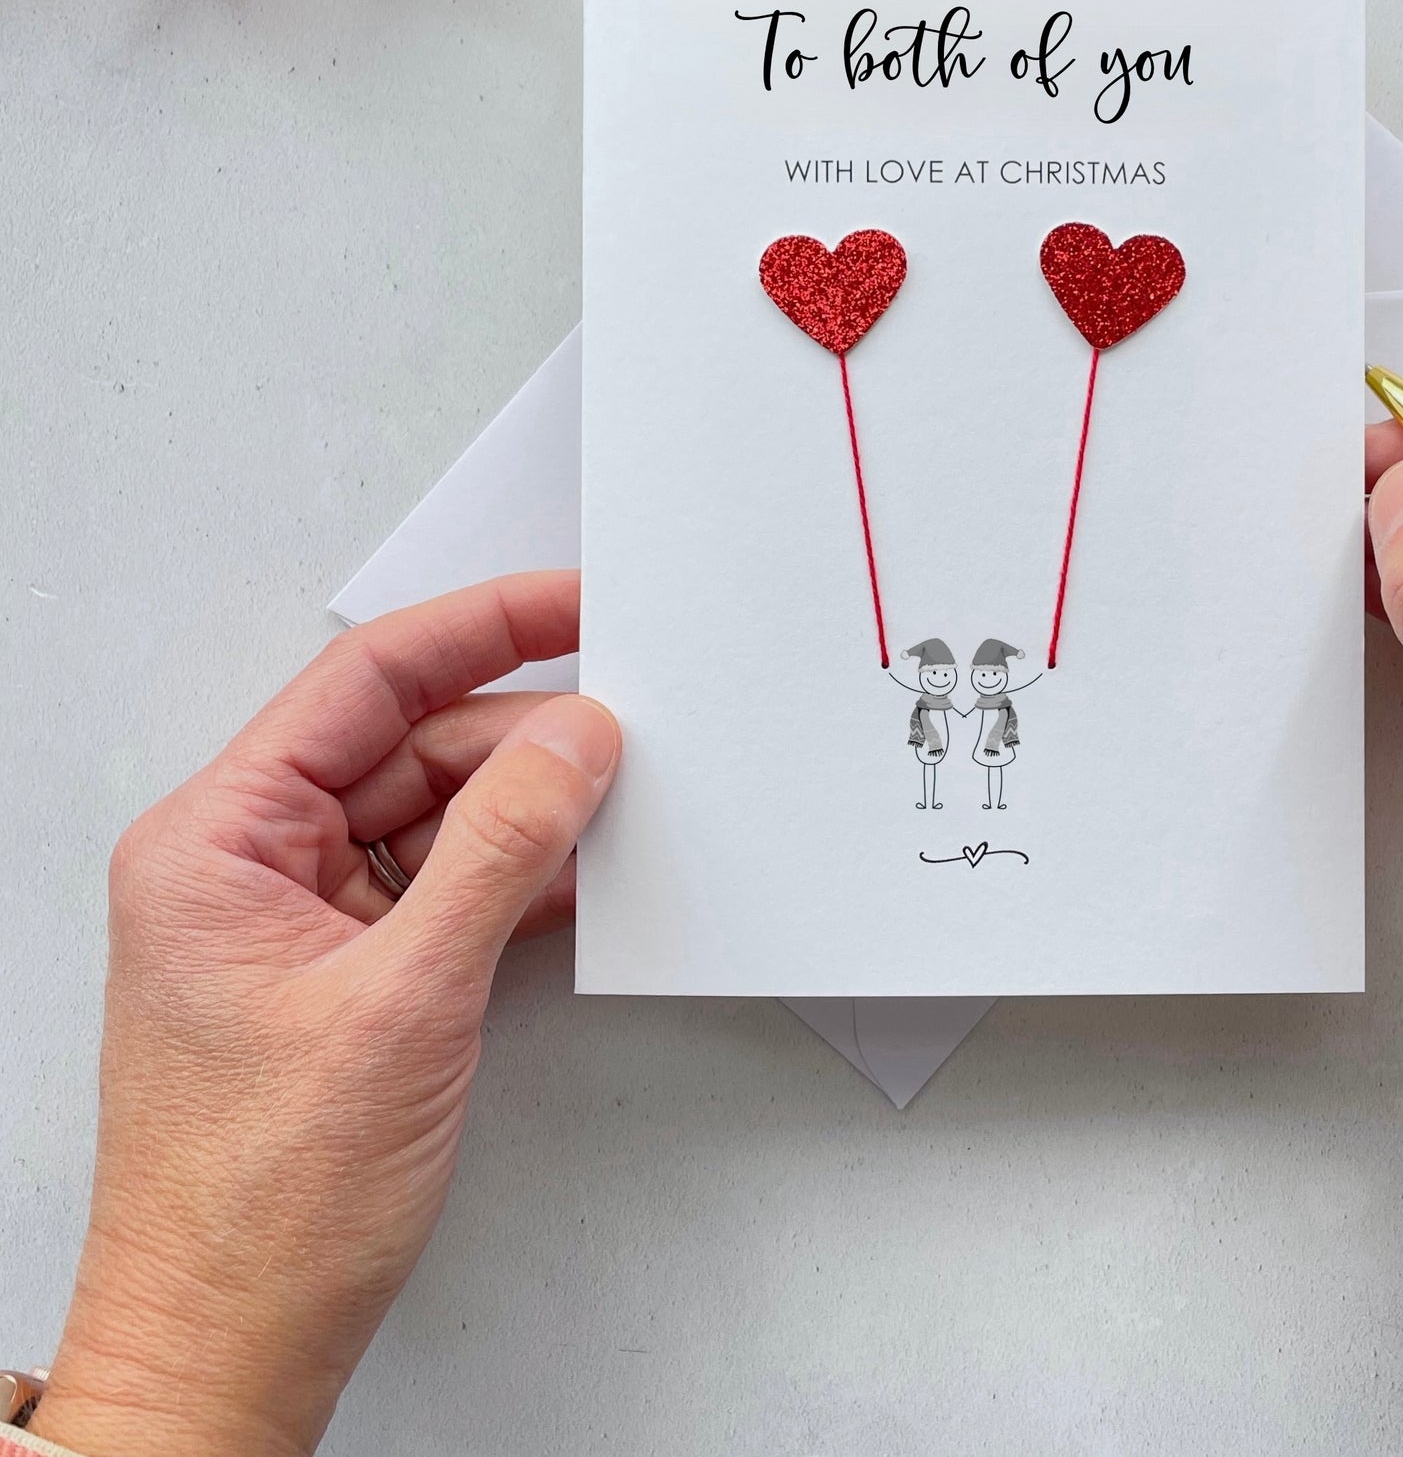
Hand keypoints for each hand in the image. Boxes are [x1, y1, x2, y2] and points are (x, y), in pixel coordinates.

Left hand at [32, 573, 619, 1456]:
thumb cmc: (261, 1204)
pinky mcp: (351, 972)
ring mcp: (302, 919)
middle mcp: (252, 862)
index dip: (480, 629)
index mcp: (218, 839)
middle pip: (411, 744)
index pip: (363, 684)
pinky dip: (518, 876)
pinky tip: (586, 873)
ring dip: (530, 810)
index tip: (574, 603)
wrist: (230, 1352)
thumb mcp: (403, 1001)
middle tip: (632, 725)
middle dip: (524, 734)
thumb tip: (577, 737)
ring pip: (439, 814)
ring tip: (622, 801)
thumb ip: (500, 850)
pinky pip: (447, 884)